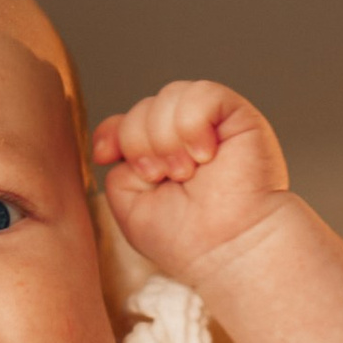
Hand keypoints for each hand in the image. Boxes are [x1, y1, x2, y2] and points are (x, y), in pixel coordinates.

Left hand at [93, 80, 291, 288]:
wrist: (228, 249)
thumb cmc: (186, 239)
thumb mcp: (130, 206)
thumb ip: (116, 169)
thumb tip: (110, 143)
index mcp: (162, 155)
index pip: (127, 120)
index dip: (113, 132)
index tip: (106, 156)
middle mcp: (186, 136)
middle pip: (143, 108)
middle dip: (140, 145)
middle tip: (165, 178)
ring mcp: (211, 124)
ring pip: (168, 96)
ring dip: (166, 139)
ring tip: (187, 172)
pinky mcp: (236, 115)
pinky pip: (200, 93)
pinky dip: (192, 125)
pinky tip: (206, 155)